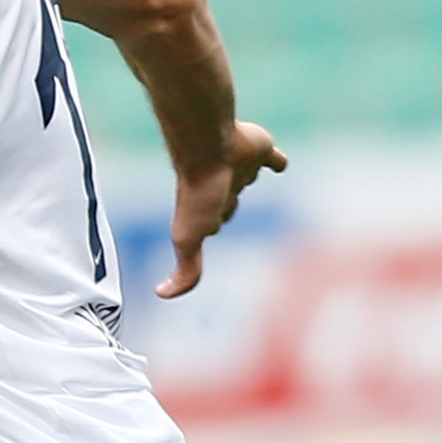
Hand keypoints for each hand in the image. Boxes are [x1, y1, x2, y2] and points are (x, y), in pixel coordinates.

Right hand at [159, 120, 287, 298]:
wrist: (208, 148)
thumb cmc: (199, 193)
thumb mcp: (188, 239)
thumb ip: (185, 268)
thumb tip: (162, 294)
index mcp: (211, 207)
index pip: (215, 222)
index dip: (213, 227)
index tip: (212, 230)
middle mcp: (224, 186)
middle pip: (230, 200)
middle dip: (228, 204)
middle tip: (228, 209)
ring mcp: (242, 167)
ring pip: (247, 176)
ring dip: (248, 177)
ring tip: (250, 177)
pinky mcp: (259, 150)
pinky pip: (272, 158)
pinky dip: (277, 161)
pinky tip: (279, 162)